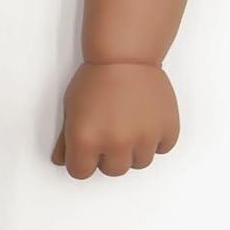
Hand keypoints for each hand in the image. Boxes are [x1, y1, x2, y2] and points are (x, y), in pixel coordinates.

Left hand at [52, 61, 178, 178]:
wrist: (126, 56)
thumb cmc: (94, 80)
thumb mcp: (71, 109)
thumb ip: (66, 139)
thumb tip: (62, 160)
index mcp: (86, 140)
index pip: (81, 173)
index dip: (82, 161)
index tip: (87, 148)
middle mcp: (116, 144)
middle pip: (113, 171)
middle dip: (109, 156)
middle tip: (110, 132)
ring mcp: (145, 138)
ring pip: (140, 163)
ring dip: (134, 150)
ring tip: (129, 124)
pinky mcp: (168, 130)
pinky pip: (163, 148)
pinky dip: (156, 139)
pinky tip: (146, 120)